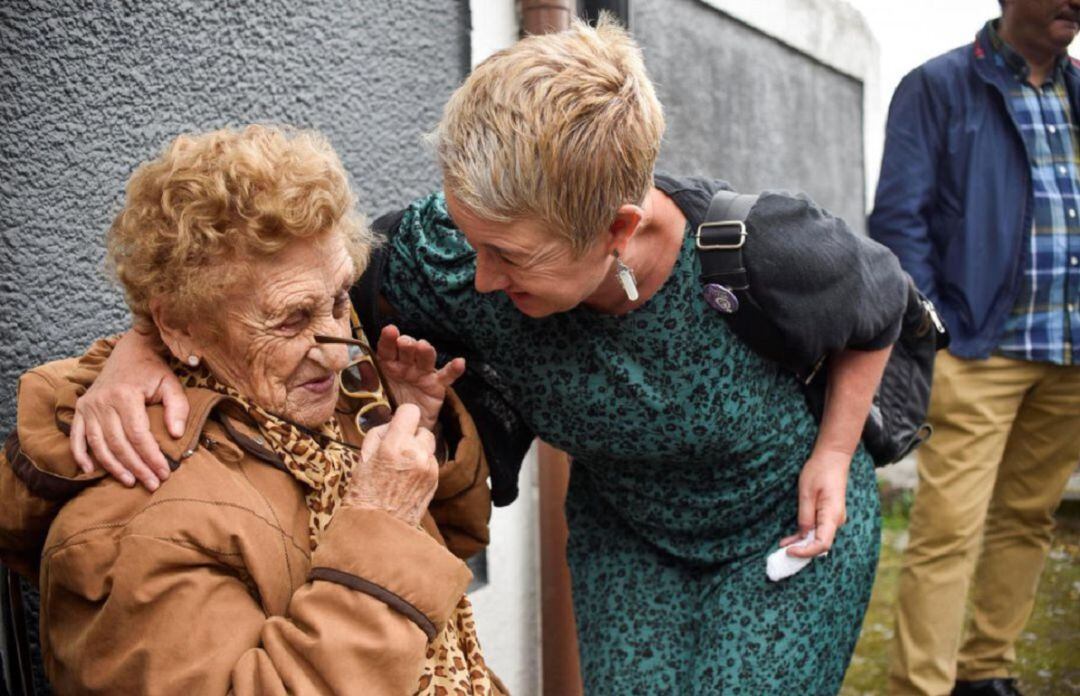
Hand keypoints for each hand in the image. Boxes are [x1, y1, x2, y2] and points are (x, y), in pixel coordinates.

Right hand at [70, 329, 187, 490]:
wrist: (130, 351)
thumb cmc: (153, 370)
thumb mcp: (171, 383)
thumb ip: (177, 407)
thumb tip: (176, 435)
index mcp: (125, 395)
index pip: (138, 435)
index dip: (151, 457)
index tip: (164, 472)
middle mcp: (103, 401)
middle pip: (119, 443)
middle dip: (137, 467)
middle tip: (152, 483)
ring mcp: (89, 406)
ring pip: (98, 444)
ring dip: (113, 466)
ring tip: (131, 481)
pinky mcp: (81, 409)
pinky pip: (76, 436)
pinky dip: (80, 454)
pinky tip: (89, 470)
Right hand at [343, 404, 438, 526]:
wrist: (378, 528)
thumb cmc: (364, 494)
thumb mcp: (363, 458)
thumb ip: (379, 435)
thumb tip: (391, 425)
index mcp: (395, 446)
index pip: (410, 411)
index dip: (402, 417)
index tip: (396, 425)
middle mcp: (416, 454)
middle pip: (422, 429)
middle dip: (410, 436)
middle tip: (396, 450)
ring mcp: (429, 468)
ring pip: (428, 446)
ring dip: (418, 450)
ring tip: (401, 467)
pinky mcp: (435, 480)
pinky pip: (431, 463)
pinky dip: (422, 466)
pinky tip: (407, 479)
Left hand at [376, 325, 464, 431]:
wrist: (403, 428)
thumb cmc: (387, 407)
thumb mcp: (371, 396)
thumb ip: (367, 381)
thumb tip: (360, 366)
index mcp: (388, 364)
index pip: (387, 348)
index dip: (388, 339)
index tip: (390, 330)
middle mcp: (406, 365)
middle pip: (408, 350)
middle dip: (407, 343)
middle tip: (404, 342)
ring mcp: (423, 374)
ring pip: (426, 358)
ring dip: (425, 351)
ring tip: (423, 346)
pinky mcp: (437, 386)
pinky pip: (446, 377)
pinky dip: (454, 369)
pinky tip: (460, 362)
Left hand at [780, 449, 850, 557]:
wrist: (832, 458)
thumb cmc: (819, 471)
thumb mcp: (806, 492)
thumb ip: (805, 515)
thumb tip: (802, 534)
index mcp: (832, 515)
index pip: (822, 544)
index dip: (806, 551)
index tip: (790, 551)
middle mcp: (835, 520)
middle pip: (820, 543)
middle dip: (802, 550)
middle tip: (782, 553)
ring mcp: (832, 518)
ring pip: (817, 537)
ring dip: (801, 543)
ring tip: (782, 547)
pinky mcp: (827, 514)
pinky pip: (817, 529)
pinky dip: (804, 535)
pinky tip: (790, 540)